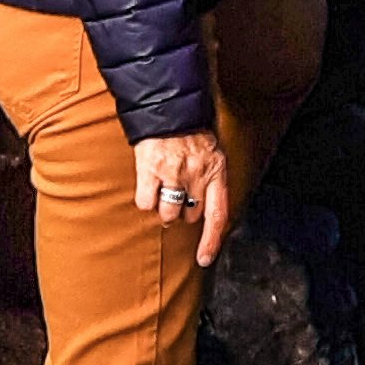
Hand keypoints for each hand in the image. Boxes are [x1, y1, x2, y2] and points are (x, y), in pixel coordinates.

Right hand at [133, 129, 231, 264]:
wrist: (169, 105)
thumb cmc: (192, 130)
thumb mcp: (213, 152)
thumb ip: (211, 179)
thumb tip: (204, 208)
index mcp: (217, 170)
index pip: (218, 215)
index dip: (211, 241)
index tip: (203, 259)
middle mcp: (197, 174)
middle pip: (190, 217)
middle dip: (184, 212)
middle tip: (179, 194)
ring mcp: (173, 173)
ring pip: (167, 214)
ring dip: (164, 209)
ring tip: (163, 190)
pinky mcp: (150, 169)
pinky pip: (146, 203)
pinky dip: (146, 200)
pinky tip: (149, 185)